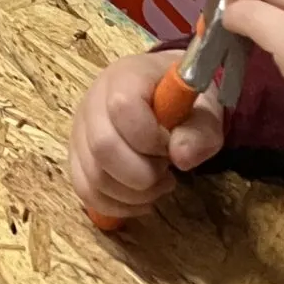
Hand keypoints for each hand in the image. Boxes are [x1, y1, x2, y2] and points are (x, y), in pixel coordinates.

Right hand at [69, 51, 225, 220]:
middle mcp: (93, 101)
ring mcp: (81, 130)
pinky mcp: (78, 155)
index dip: (150, 137)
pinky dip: (116, 206)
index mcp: (124, 78)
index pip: (122, 108)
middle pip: (103, 148)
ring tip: (157, 184)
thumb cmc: (183, 102)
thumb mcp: (205, 110)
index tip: (169, 144)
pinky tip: (140, 199)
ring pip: (93, 176)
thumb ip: (200, 131)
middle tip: (165, 170)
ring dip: (133, 195)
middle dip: (142, 174)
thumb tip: (181, 158)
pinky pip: (85, 190)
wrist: (164, 95)